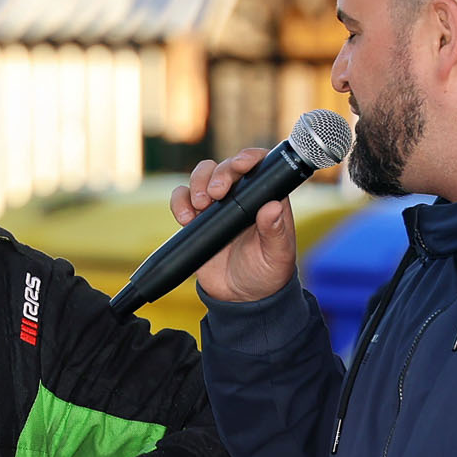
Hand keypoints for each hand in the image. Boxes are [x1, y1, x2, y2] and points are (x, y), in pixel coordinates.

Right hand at [168, 147, 299, 303]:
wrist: (241, 299)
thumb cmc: (267, 274)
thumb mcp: (277, 256)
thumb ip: (275, 232)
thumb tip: (273, 207)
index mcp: (265, 198)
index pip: (259, 166)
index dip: (249, 157)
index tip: (242, 164)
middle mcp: (241, 196)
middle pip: (225, 166)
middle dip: (218, 173)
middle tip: (217, 193)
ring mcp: (217, 207)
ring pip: (202, 176)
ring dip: (197, 183)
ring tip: (201, 205)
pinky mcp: (197, 220)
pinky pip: (182, 199)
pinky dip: (180, 203)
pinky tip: (187, 219)